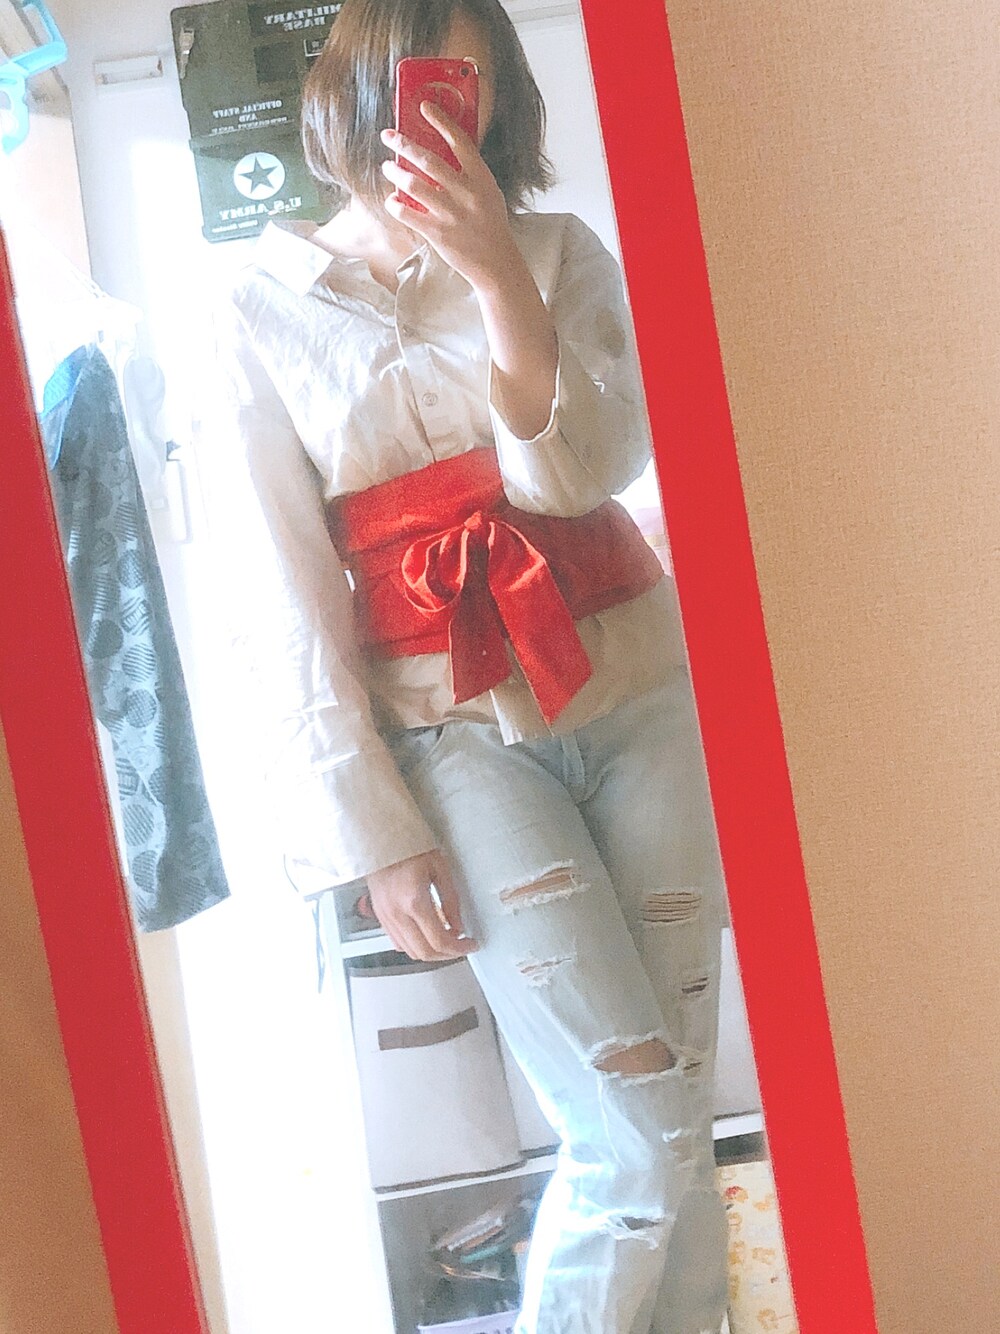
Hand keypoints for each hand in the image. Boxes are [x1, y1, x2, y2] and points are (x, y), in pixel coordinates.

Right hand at [366, 849, 478, 961]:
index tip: (471, 944)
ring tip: (446, 941)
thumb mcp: (439, 867)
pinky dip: (414, 946)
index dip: (459, 948)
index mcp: (414, 900)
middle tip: (461, 946)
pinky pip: (397, 943)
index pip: (439, 940)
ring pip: (410, 952)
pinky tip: (426, 935)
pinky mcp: (380, 916)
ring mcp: (386, 917)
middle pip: (425, 952)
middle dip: (447, 955)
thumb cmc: (408, 846)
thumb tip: (458, 926)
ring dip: (431, 952)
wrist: (380, 838)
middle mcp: (397, 913)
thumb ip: (451, 900)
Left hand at [379, 102, 516, 288]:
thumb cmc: (491, 226)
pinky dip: (396, 204)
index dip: (441, 121)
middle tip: (388, 136)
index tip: (424, 106)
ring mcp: (451, 214)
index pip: (459, 141)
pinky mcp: (437, 234)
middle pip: (429, 160)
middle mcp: (466, 193)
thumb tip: (443, 152)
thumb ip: (469, 174)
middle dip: (404, 144)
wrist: (496, 263)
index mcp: (481, 178)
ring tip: (387, 167)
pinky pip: (408, 213)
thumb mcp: (489, 192)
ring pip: (414, 185)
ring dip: (395, 172)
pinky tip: (392, 199)